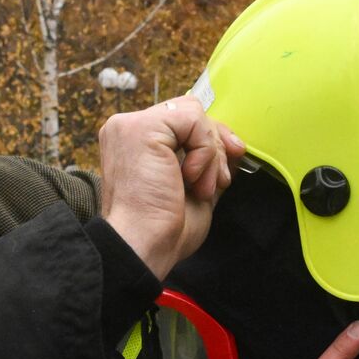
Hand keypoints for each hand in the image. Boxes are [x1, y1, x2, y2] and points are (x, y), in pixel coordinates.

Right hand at [99, 96, 245, 278]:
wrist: (144, 246)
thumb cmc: (163, 229)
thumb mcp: (194, 187)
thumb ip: (206, 161)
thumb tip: (231, 146)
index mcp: (135, 144)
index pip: (181, 123)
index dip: (210, 140)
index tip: (226, 167)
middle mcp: (127, 129)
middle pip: (190, 112)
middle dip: (216, 144)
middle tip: (220, 180)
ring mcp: (131, 126)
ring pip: (194, 114)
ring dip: (210, 153)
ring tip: (201, 186)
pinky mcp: (142, 128)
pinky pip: (193, 120)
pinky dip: (204, 151)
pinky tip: (191, 178)